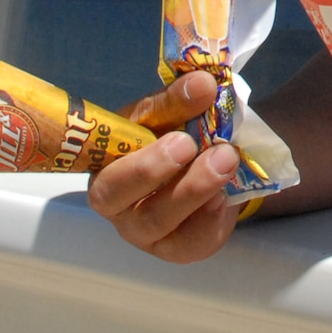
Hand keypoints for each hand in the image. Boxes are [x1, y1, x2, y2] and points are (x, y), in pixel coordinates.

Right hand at [88, 71, 242, 263]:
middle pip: (130, 204)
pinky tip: (225, 196)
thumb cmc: (165, 135)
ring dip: (196, 191)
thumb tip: (204, 83)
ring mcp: (145, 233)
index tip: (181, 138)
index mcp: (104, 168)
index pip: (109, 172)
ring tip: (227, 160)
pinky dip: (211, 221)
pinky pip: (191, 245)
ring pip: (161, 224)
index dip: (142, 162)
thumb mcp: (164, 113)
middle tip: (204, 148)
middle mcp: (117, 207)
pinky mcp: (175, 248)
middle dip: (168, 176)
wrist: (195, 163)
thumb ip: (177, 99)